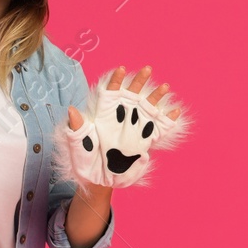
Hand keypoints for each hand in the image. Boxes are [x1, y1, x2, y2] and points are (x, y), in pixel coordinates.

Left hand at [59, 64, 188, 190]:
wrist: (98, 179)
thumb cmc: (84, 159)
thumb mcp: (77, 143)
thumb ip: (76, 127)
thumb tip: (71, 110)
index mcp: (104, 115)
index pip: (111, 92)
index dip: (116, 80)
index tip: (122, 69)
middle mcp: (121, 117)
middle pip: (132, 94)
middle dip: (140, 81)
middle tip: (147, 68)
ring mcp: (134, 128)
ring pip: (148, 107)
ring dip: (156, 96)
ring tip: (165, 86)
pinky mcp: (145, 141)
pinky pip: (159, 128)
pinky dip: (168, 119)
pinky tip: (176, 111)